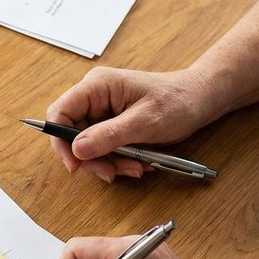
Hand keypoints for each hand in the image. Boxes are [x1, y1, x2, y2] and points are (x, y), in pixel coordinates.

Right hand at [46, 67, 217, 182]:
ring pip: (88, 147)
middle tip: (112, 173)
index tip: (75, 165)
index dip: (61, 141)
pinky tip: (137, 162)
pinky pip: (103, 148)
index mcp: (97, 86)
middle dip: (92, 158)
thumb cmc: (177, 101)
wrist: (199, 100)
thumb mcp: (144, 121)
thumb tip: (76, 149)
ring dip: (108, 163)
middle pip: (72, 135)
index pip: (60, 113)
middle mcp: (94, 97)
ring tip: (135, 167)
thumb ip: (109, 135)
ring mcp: (102, 112)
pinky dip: (117, 161)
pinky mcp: (110, 125)